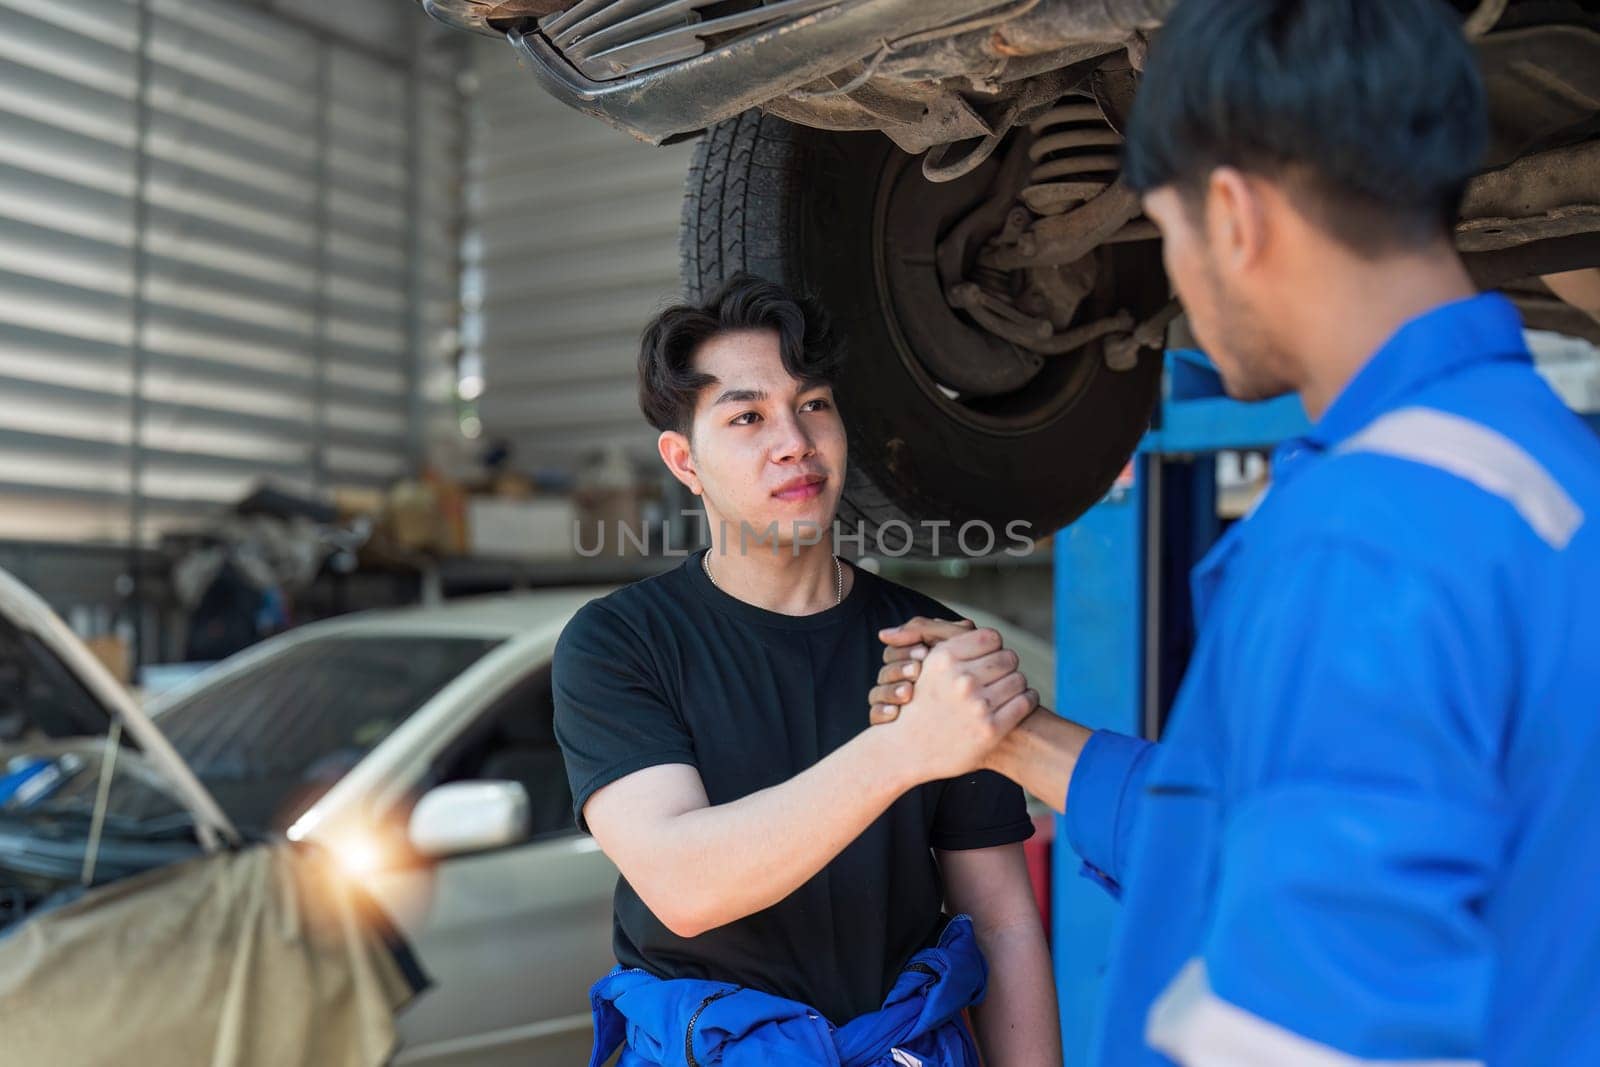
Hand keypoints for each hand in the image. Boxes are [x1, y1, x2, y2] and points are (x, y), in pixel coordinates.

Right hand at [870, 617, 976, 724]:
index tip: (925, 653)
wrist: (974, 724)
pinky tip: (895, 714)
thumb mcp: (955, 652)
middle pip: (884, 670)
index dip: (906, 648)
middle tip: (917, 671)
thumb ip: (941, 632)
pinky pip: (874, 715)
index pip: (894, 649)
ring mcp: (891, 702)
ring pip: (876, 692)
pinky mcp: (887, 722)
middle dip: (899, 669)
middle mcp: (896, 680)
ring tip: (908, 693)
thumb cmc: (967, 678)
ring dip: (891, 691)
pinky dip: (882, 712)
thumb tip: (910, 624)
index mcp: (907, 661)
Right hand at [876, 627, 1037, 784]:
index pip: (991, 637)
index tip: (988, 659)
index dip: (993, 648)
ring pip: (1019, 679)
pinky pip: (1026, 701)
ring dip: (1016, 685)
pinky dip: (1028, 700)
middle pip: (1008, 657)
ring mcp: (977, 706)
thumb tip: (968, 623)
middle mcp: (960, 680)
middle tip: (999, 679)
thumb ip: (941, 638)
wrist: (908, 750)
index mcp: (943, 659)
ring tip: (1006, 693)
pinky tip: (1018, 704)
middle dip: (1005, 667)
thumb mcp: (924, 666)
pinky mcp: (991, 730)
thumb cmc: (920, 703)